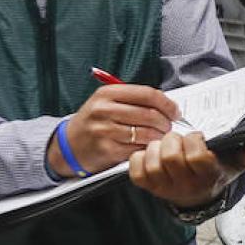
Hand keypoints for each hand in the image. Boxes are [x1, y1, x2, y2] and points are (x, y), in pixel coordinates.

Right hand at [48, 84, 178, 175]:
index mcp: (107, 93)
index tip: (175, 111)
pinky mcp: (107, 150)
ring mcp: (105, 131)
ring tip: (159, 138)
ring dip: (159, 137)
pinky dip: (147, 149)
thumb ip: (134, 99)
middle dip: (165, 122)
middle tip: (168, 126)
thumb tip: (166, 103)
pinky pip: (137, 149)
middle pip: (149, 114)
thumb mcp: (108, 102)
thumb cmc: (94, 122)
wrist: (69, 145)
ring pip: (146, 133)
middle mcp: (104, 110)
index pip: (147, 94)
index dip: (167, 103)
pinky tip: (147, 148)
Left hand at [131, 132, 244, 208]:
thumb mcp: (234, 164)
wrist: (197, 200)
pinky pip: (135, 169)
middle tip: (178, 139)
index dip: (194, 141)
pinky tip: (151, 155)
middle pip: (171, 156)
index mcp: (207, 176)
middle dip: (173, 140)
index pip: (197, 156)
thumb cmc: (214, 175)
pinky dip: (140, 158)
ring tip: (165, 146)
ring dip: (156, 147)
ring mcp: (164, 188)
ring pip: (152, 161)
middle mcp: (185, 185)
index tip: (197, 137)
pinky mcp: (147, 187)